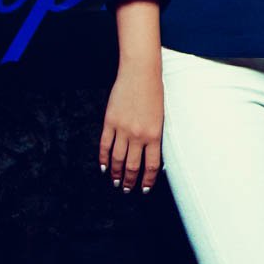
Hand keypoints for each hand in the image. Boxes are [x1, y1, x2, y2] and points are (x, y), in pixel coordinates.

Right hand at [99, 63, 163, 191]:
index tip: (143, 189)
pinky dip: (103, 158)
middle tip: (126, 189)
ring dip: (116, 173)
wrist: (140, 74)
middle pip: (133, 166)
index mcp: (155, 135)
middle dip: (130, 181)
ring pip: (117, 159)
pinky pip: (105, 145)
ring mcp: (122, 129)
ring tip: (115, 182)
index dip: (146, 180)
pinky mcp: (110, 122)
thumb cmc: (154, 93)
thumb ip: (154, 136)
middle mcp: (138, 136)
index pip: (151, 166)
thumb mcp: (160, 118)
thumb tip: (149, 155)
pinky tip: (103, 167)